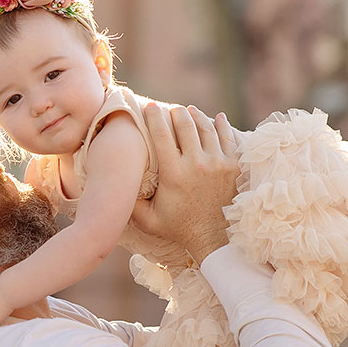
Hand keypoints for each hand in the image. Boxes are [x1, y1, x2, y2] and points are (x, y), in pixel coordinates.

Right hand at [131, 104, 239, 263]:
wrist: (213, 239)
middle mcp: (197, 164)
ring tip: (190, 111)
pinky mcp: (234, 166)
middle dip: (176, 112)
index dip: (153, 116)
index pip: (161, 134)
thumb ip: (130, 203)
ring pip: (207, 128)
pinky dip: (222, 125)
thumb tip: (113, 187)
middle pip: (185, 124)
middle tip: (171, 109)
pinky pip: (229, 137)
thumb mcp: (148, 220)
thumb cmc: (178, 228)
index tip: (149, 107)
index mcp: (173, 173)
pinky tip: (217, 118)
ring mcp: (219, 163)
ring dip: (197, 116)